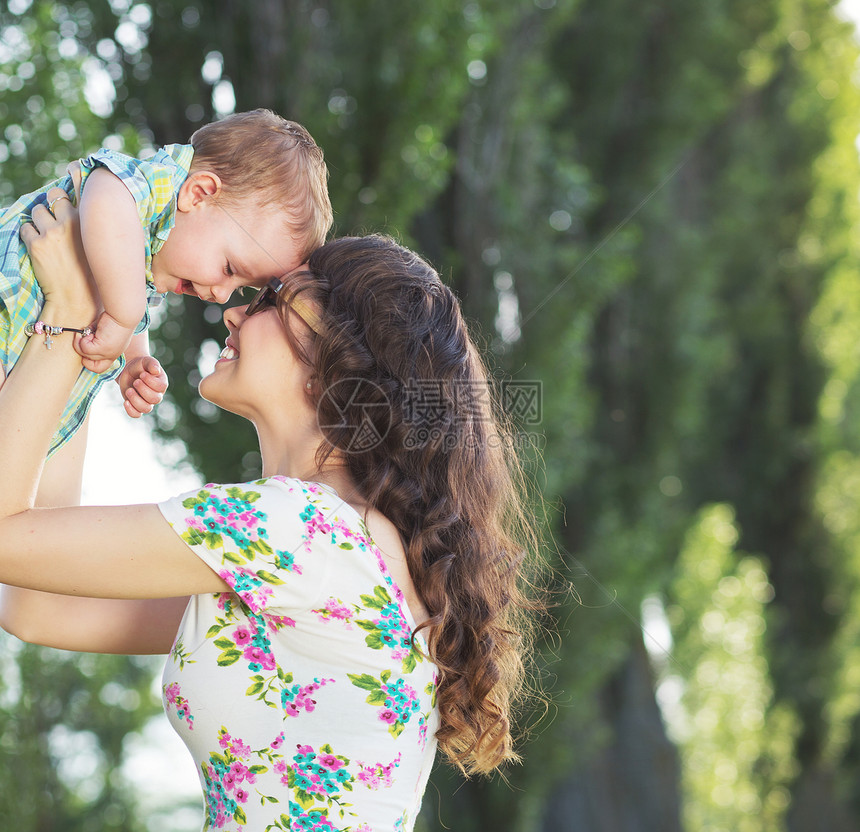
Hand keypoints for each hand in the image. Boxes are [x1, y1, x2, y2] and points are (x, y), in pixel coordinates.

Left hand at [20, 187, 98, 323]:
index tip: (66, 209)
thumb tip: (81, 214)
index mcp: (89, 223)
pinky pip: (25, 228)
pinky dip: (29, 234)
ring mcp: (52, 232)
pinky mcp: (36, 244)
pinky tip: (38, 246)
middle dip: (51, 205)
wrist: (77, 301)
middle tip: (53, 220)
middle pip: (54, 195)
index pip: (74, 195)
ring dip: (39, 220)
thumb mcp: (98, 250)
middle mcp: (71, 223)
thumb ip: (90, 230)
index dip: (67, 201)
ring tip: (45, 235)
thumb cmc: (92, 279)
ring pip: (37, 210)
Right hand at [77, 311, 135, 372]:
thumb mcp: (103, 330)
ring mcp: (108, 353)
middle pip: (95, 368)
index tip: (88, 347)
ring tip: (86, 332)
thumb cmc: (114, 317)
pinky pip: (84, 348)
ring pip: (86, 356)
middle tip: (84, 344)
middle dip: (85, 360)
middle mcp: (113, 355)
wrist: (123, 313)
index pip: (103, 367)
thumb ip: (94, 336)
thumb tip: (81, 338)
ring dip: (81, 343)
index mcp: (115, 351)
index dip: (91, 361)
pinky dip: (82, 339)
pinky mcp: (102, 348)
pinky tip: (89, 330)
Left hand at [116, 355, 167, 417]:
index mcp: (161, 383)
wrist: (130, 370)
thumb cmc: (140, 365)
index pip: (161, 387)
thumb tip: (156, 370)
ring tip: (129, 390)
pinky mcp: (136, 406)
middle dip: (143, 390)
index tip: (142, 374)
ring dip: (136, 400)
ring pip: (146, 409)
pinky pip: (136, 414)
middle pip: (155, 399)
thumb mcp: (146, 361)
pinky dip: (131, 411)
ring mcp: (147, 402)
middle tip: (135, 381)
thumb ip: (152, 364)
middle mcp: (156, 394)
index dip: (151, 382)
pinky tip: (126, 401)